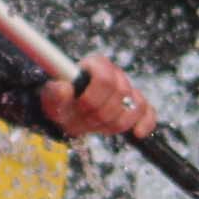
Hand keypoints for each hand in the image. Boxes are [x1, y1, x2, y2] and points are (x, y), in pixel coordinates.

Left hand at [40, 54, 157, 138]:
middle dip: (99, 113)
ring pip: (134, 106)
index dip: (92, 98)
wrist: (68, 112)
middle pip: (120, 95)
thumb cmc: (60, 102)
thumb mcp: (51, 98)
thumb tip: (64, 88)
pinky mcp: (136, 105)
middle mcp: (115, 74)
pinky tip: (137, 133)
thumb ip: (54, 93)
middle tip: (82, 119)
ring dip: (113, 122)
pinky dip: (144, 123)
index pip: (104, 79)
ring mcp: (128, 89)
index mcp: (95, 65)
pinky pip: (148, 112)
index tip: (78, 107)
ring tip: (95, 125)